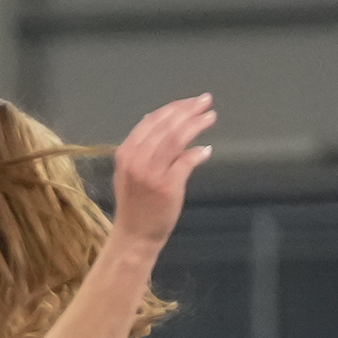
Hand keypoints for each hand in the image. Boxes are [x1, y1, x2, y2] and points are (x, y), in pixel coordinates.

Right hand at [108, 93, 217, 248]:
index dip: (174, 107)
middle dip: (188, 110)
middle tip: (206, 102)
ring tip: (210, 117)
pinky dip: (197, 153)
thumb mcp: (131, 171)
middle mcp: (137, 159)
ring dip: (195, 125)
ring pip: (176, 139)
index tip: (191, 102)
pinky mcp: (167, 186)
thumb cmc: (135, 204)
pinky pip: (186, 161)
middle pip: (167, 126)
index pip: (152, 120)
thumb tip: (160, 120)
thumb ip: (143, 148)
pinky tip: (206, 150)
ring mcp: (152, 172)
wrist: (134, 236)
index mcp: (126, 152)